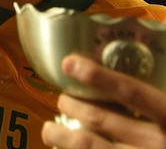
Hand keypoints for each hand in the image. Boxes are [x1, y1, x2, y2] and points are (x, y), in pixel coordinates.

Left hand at [41, 54, 165, 147]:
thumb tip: (135, 65)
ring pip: (88, 145)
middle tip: (64, 99)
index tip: (70, 64)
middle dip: (73, 104)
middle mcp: (160, 144)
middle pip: (101, 118)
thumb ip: (155, 97)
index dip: (100, 77)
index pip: (134, 92)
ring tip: (50, 130)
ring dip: (61, 135)